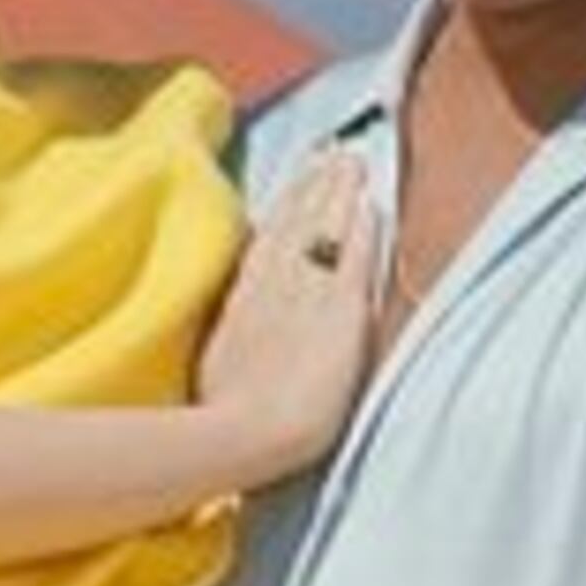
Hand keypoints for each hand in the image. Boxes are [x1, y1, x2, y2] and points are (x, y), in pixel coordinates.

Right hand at [194, 155, 379, 482]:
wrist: (243, 434)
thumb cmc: (219, 419)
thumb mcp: (212, 364)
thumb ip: (226, 333)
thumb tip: (230, 319)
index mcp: (239, 299)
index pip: (265, 240)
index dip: (283, 207)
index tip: (294, 179)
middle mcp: (270, 286)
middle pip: (293, 223)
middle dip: (311, 185)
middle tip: (329, 151)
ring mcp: (305, 294)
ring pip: (323, 229)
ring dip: (337, 192)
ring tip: (350, 161)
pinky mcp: (340, 310)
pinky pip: (353, 258)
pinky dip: (362, 229)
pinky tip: (373, 207)